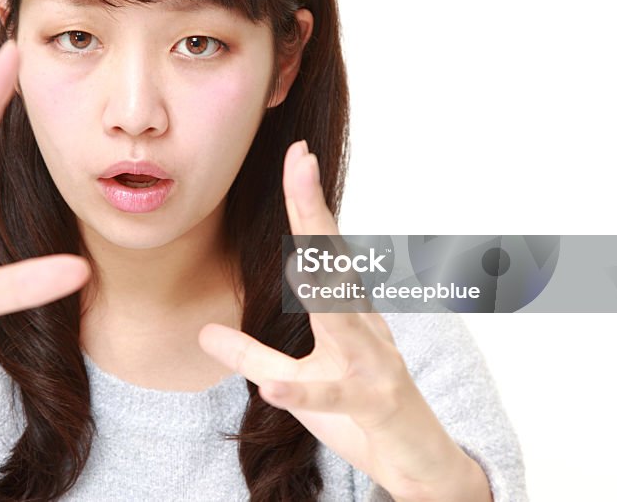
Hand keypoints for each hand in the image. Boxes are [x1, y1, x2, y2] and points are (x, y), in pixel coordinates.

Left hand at [199, 141, 489, 501]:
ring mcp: (370, 364)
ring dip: (320, 288)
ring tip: (295, 257)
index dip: (307, 202)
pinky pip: (332, 397)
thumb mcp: (296, 381)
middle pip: (335, 264)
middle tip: (302, 163)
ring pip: (343, 322)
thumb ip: (251, 357)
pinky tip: (273, 385)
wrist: (413, 462)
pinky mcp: (370, 405)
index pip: (322, 249)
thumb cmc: (357, 410)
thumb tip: (204, 332)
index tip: (295, 155)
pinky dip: (303, 391)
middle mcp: (362, 327)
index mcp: (345, 312)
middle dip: (317, 214)